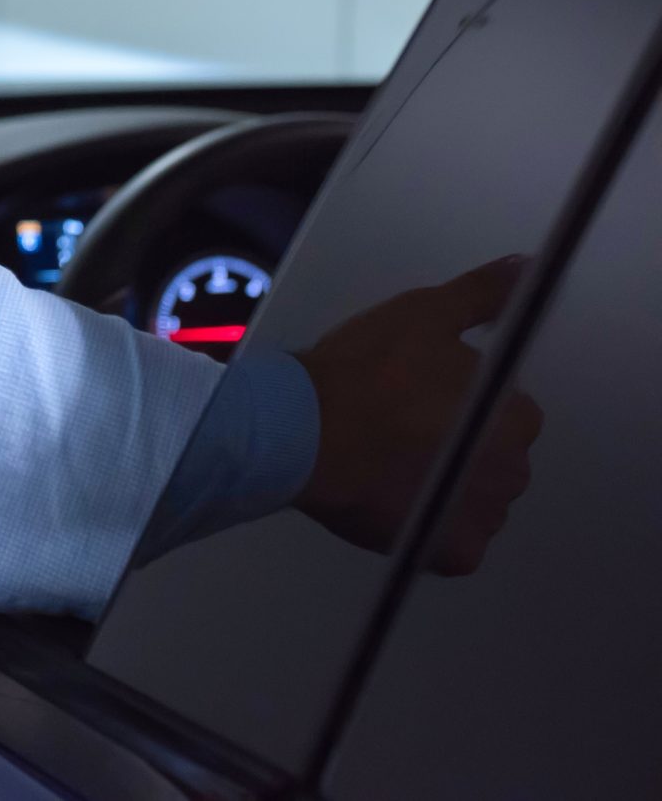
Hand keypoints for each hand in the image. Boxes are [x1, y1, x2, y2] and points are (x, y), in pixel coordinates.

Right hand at [295, 254, 543, 573]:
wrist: (300, 431)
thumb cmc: (363, 372)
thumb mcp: (423, 314)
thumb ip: (481, 295)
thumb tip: (523, 267)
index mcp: (515, 417)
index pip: (508, 409)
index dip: (464, 398)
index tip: (422, 392)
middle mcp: (513, 473)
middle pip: (494, 456)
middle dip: (461, 444)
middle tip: (402, 426)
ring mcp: (483, 518)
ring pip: (474, 498)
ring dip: (448, 485)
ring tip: (392, 463)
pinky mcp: (452, 555)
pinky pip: (456, 544)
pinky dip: (434, 528)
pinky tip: (398, 501)